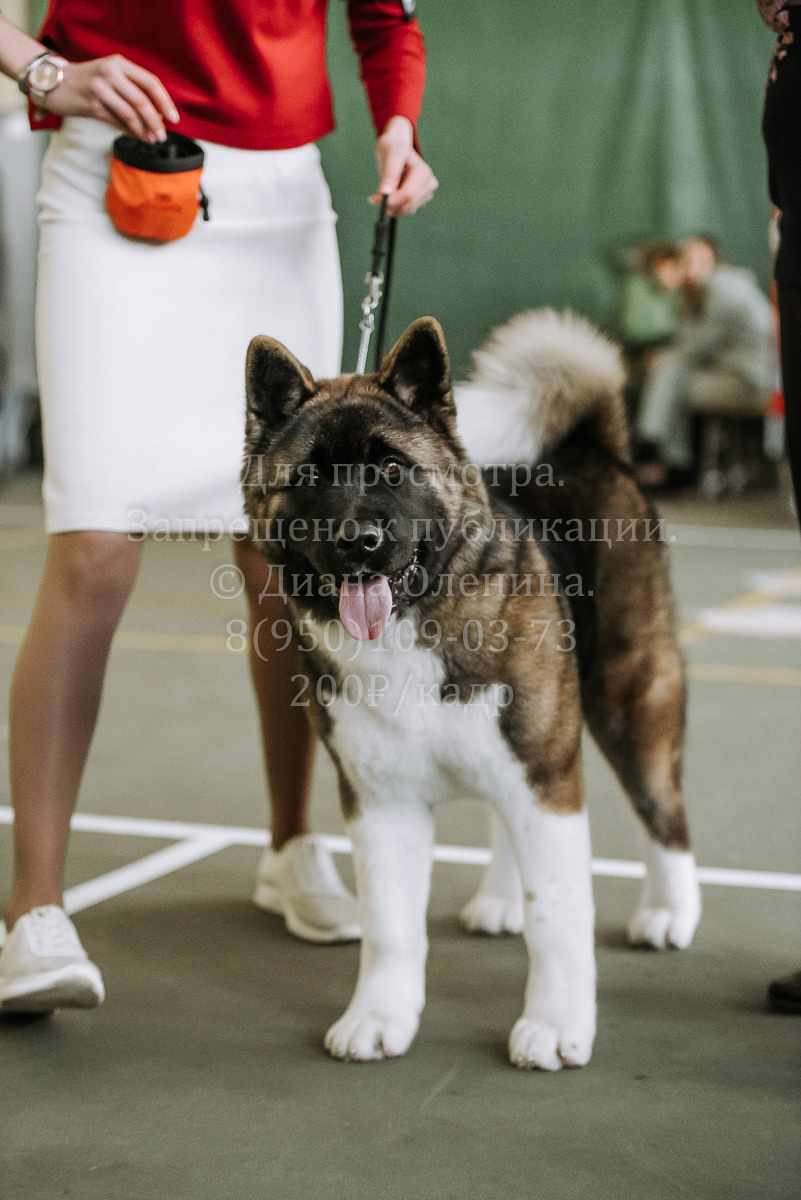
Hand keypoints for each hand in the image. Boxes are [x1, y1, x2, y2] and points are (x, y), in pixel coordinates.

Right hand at [43, 55, 178, 142]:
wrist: (54, 82)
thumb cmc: (87, 81)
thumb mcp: (111, 75)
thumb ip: (132, 89)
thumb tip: (159, 115)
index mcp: (119, 63)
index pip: (150, 82)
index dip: (165, 102)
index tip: (174, 118)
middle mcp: (110, 72)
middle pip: (143, 101)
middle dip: (156, 122)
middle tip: (163, 135)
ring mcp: (100, 88)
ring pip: (131, 114)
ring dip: (145, 130)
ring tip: (153, 139)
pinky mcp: (92, 105)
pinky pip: (118, 122)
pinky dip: (131, 132)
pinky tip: (139, 137)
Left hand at [372, 115, 437, 215]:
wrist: (397, 147)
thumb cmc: (394, 149)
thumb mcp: (391, 158)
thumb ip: (390, 175)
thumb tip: (385, 193)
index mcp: (423, 172)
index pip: (408, 195)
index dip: (391, 200)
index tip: (374, 198)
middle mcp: (429, 183)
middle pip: (408, 204)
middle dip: (390, 204)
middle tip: (374, 198)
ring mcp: (426, 193)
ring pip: (406, 210)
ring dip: (391, 207)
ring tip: (380, 194)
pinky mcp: (421, 199)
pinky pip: (406, 210)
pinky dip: (394, 206)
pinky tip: (389, 195)